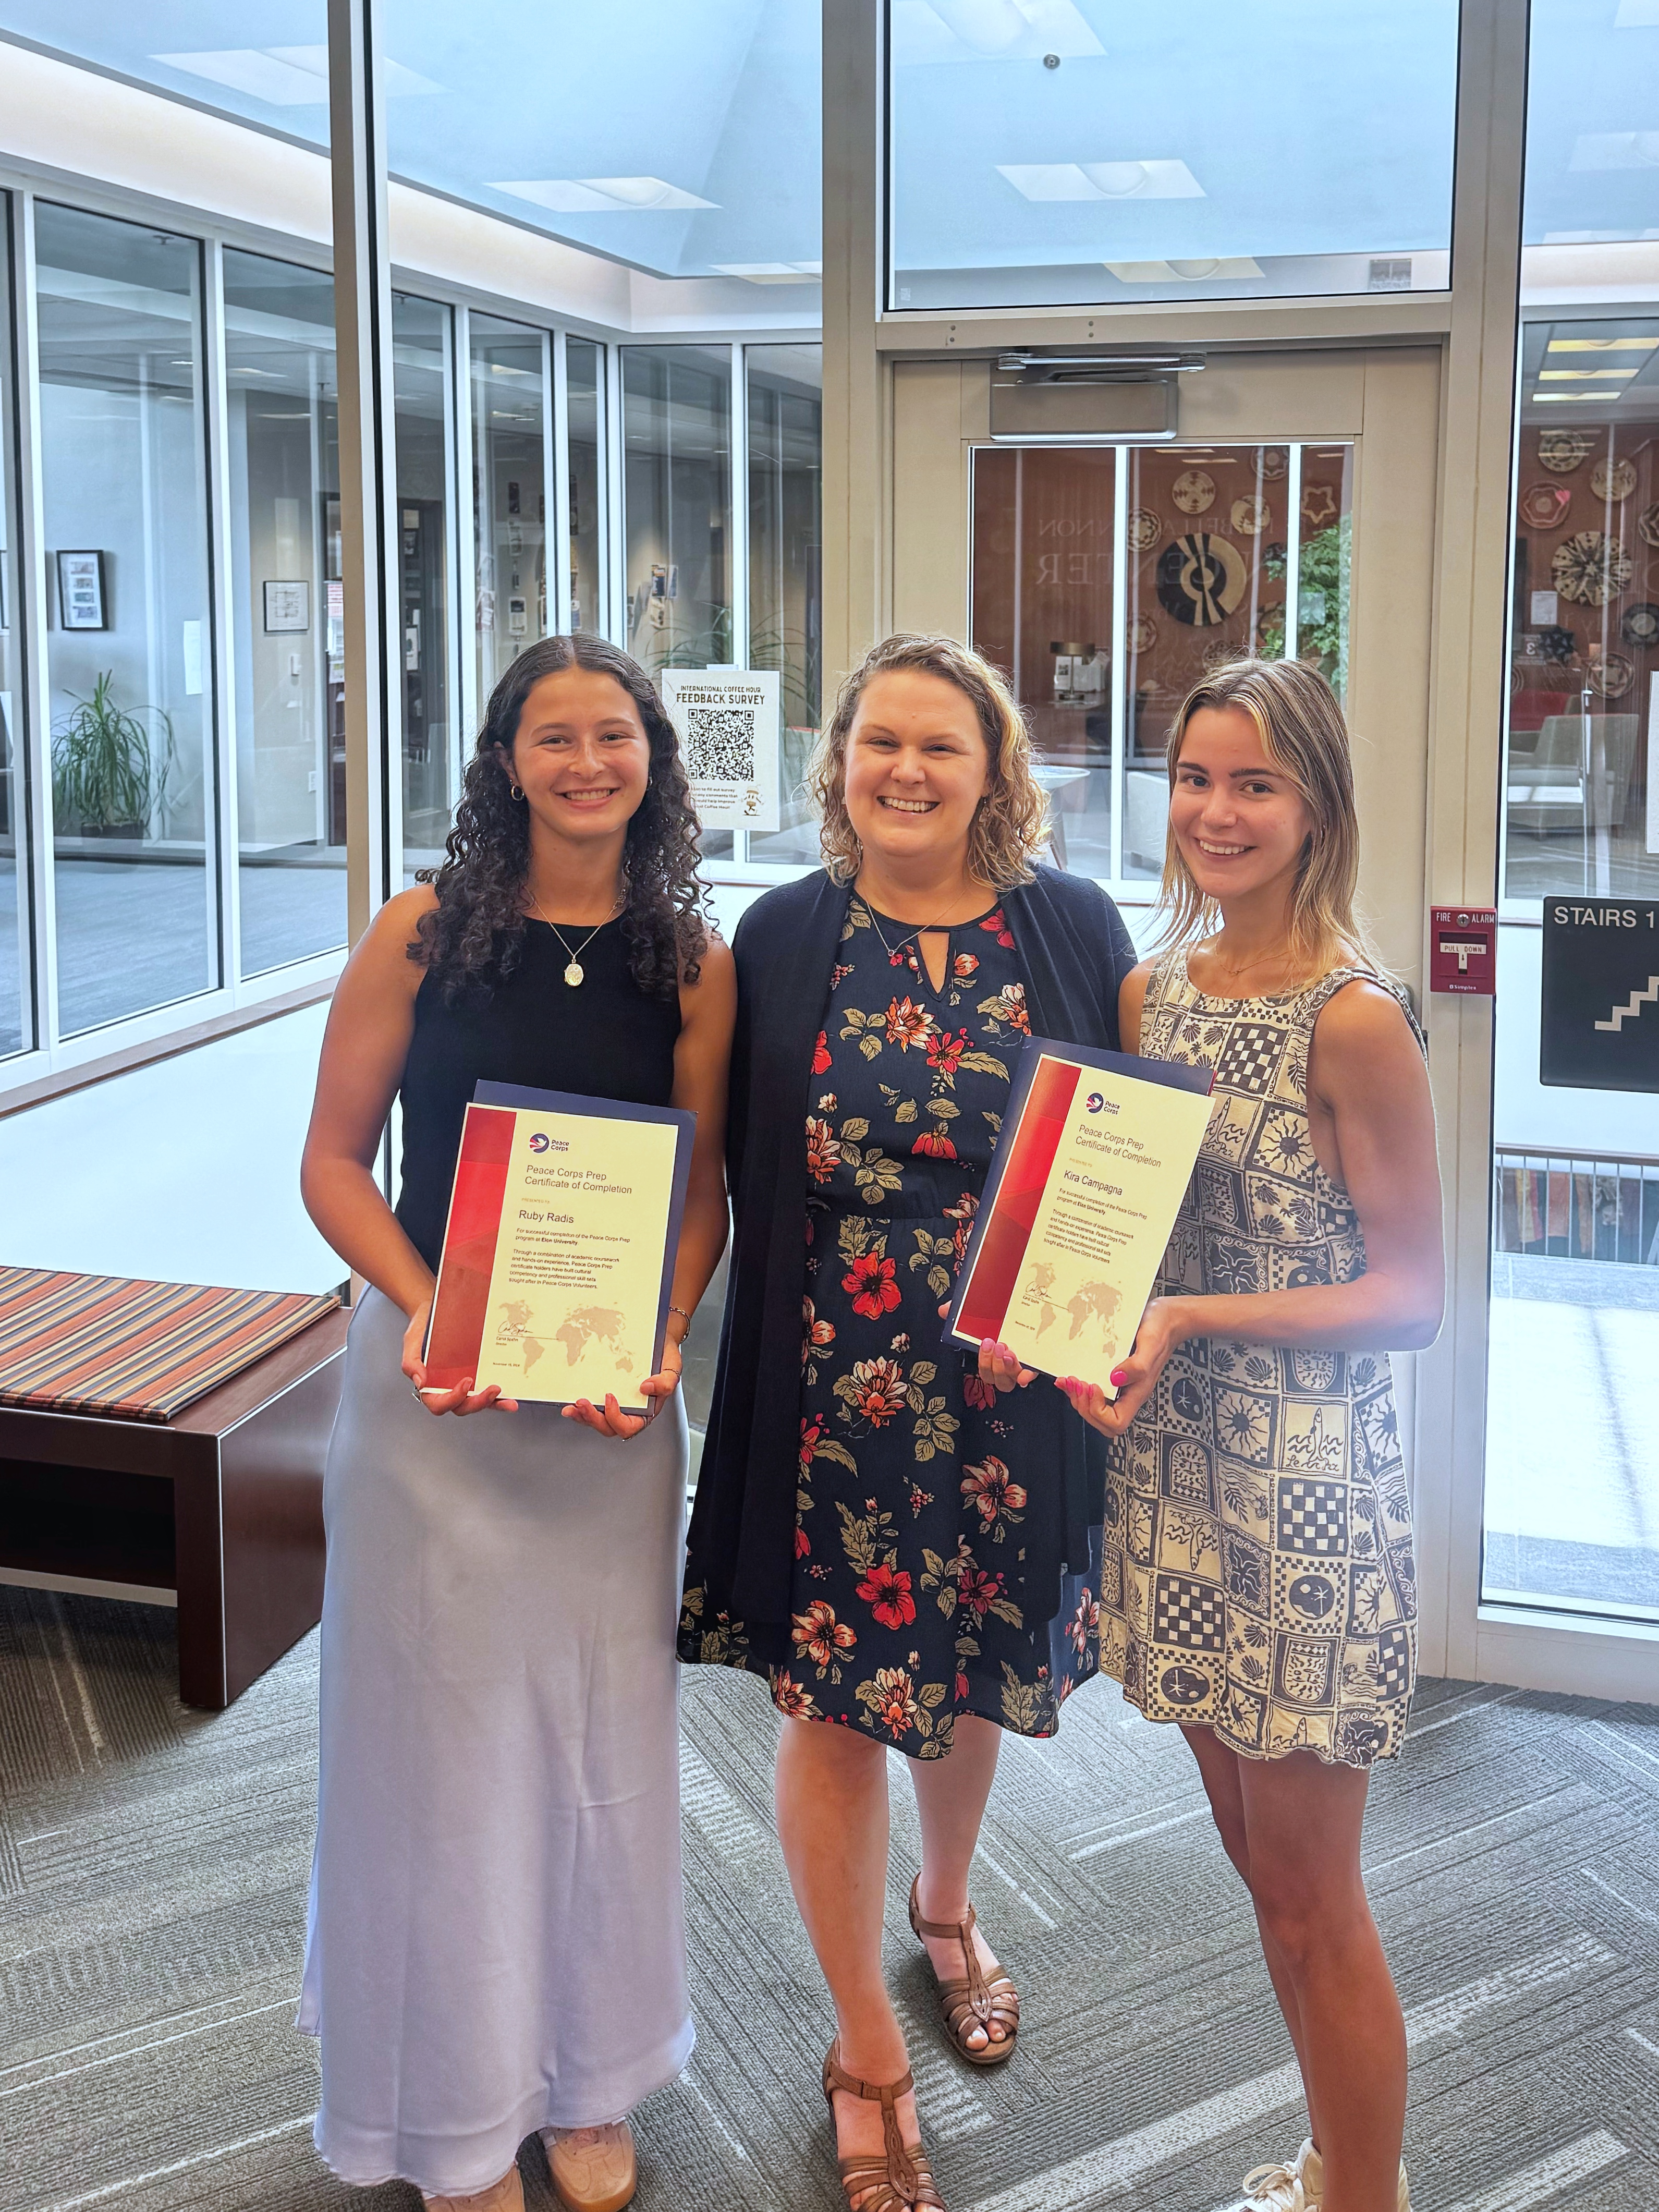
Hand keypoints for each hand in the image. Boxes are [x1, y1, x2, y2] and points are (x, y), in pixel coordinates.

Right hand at [401, 1299, 517, 1415]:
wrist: (436, 1310)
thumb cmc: (423, 1327)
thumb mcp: (411, 1341)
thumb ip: (411, 1362)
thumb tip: (420, 1382)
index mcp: (429, 1385)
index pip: (438, 1403)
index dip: (453, 1399)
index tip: (466, 1381)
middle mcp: (447, 1388)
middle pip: (461, 1407)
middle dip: (478, 1403)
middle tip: (493, 1389)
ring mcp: (463, 1383)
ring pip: (476, 1403)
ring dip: (493, 1404)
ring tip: (508, 1401)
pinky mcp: (477, 1375)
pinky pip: (486, 1390)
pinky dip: (498, 1398)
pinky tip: (510, 1396)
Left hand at [563, 1333, 682, 1439]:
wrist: (658, 1342)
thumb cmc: (665, 1358)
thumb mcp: (672, 1369)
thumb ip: (665, 1382)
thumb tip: (647, 1388)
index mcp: (645, 1411)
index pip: (629, 1426)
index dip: (616, 1417)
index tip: (610, 1397)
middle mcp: (630, 1411)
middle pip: (608, 1427)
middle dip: (592, 1418)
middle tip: (582, 1403)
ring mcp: (616, 1405)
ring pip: (597, 1421)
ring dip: (582, 1417)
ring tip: (571, 1407)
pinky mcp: (605, 1397)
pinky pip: (592, 1409)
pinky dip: (580, 1409)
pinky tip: (571, 1404)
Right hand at [937, 1303, 1034, 1393]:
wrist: (1025, 1307)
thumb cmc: (999, 1317)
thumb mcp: (979, 1312)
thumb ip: (961, 1313)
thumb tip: (944, 1310)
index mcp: (992, 1358)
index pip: (985, 1371)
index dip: (985, 1363)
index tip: (984, 1343)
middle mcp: (1006, 1366)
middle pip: (997, 1380)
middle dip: (993, 1364)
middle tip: (997, 1344)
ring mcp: (1021, 1367)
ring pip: (1011, 1380)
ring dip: (1007, 1369)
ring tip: (1008, 1351)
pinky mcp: (1035, 1363)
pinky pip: (1033, 1374)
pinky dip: (1029, 1375)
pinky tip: (1025, 1372)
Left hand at [1055, 1297, 1187, 1437]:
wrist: (1167, 1318)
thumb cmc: (1161, 1329)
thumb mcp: (1151, 1343)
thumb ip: (1138, 1365)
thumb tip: (1116, 1379)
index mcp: (1138, 1391)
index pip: (1117, 1422)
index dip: (1099, 1411)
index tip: (1094, 1387)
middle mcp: (1128, 1393)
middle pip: (1102, 1422)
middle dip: (1084, 1406)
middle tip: (1076, 1383)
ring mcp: (1120, 1386)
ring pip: (1095, 1411)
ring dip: (1078, 1399)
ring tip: (1070, 1381)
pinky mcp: (1112, 1376)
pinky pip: (1093, 1394)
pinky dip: (1078, 1390)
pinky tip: (1071, 1378)